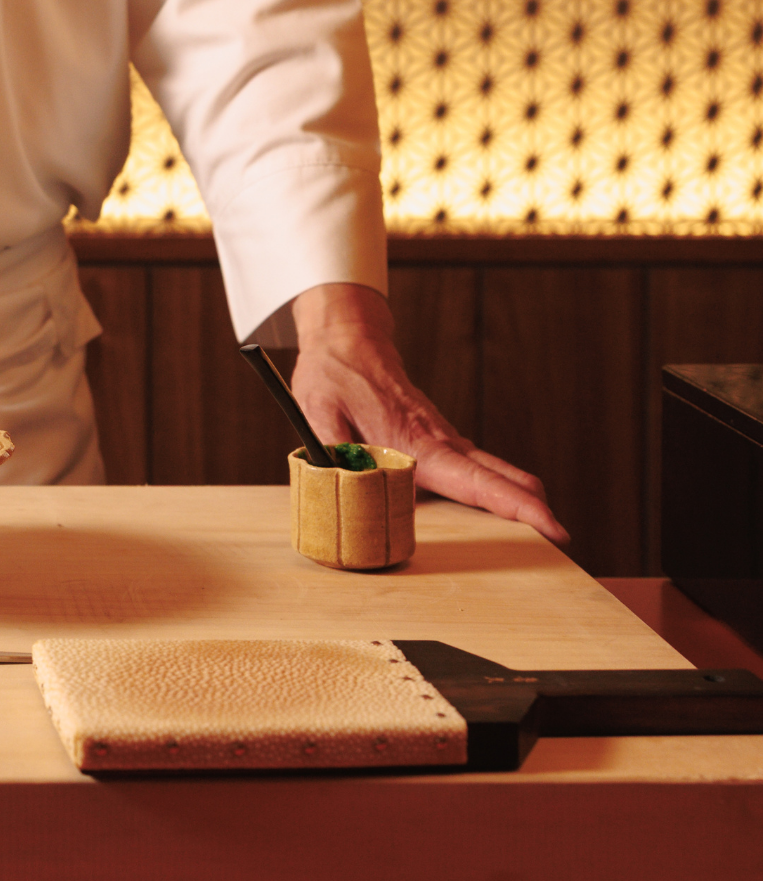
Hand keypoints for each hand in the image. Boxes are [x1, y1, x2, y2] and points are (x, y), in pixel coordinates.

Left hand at [286, 283, 570, 546]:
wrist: (348, 340)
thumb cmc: (333, 376)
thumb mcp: (317, 413)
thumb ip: (328, 452)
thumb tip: (343, 487)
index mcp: (413, 441)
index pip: (473, 479)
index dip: (514, 505)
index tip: (550, 524)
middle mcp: (437, 440)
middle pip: (497, 477)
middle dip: (532, 509)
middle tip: (563, 540)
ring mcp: (441, 438)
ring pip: (491, 472)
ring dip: (517, 500)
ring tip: (543, 530)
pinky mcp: (436, 438)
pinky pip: (474, 467)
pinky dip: (496, 487)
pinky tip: (505, 506)